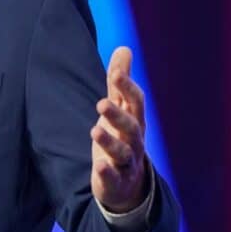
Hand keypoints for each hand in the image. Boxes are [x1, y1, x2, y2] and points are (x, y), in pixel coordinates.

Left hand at [90, 46, 148, 212]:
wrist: (128, 184)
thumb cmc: (123, 137)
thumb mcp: (121, 108)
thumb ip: (119, 81)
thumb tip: (124, 48)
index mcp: (135, 120)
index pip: (135, 102)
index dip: (127, 87)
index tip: (116, 72)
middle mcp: (134, 140)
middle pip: (130, 126)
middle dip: (117, 115)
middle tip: (101, 103)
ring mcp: (127, 162)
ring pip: (122, 152)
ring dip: (110, 142)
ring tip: (95, 131)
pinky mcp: (116, 181)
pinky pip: (114, 177)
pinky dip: (108, 172)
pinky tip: (99, 165)